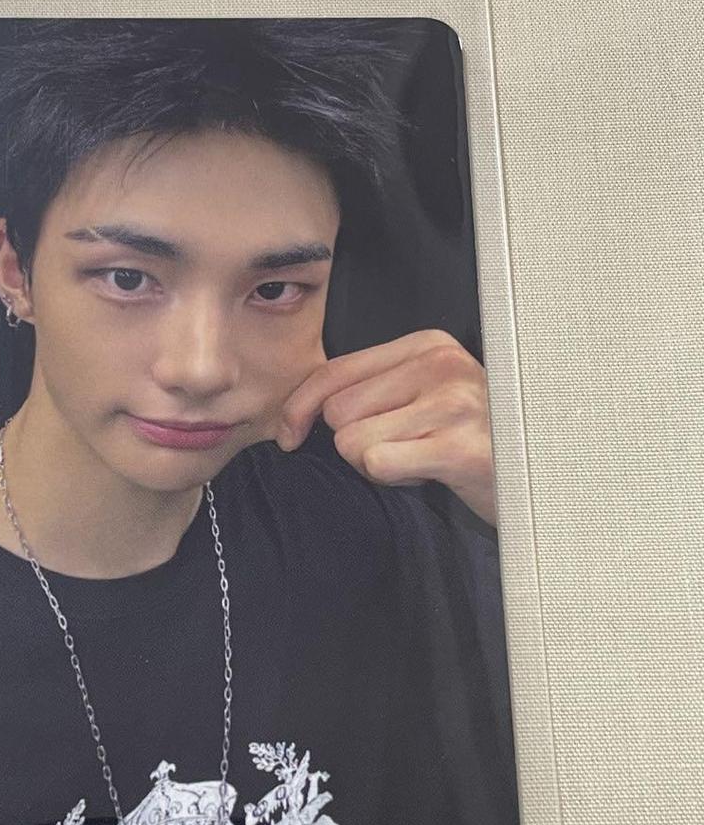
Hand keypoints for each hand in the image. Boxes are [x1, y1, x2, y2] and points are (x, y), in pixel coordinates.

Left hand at [275, 329, 496, 526]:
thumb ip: (367, 390)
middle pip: (337, 412)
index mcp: (426, 346)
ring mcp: (453, 404)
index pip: (333, 372)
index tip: (289, 434)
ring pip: (352, 441)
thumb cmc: (467, 439)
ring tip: (418, 458)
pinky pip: (377, 463)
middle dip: (354, 441)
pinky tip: (428, 473)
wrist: (536, 476)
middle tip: (400, 448)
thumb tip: (295, 413)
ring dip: (375, 463)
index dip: (298, 407)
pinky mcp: (459, 448)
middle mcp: (440, 365)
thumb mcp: (420, 397)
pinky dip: (393, 478)